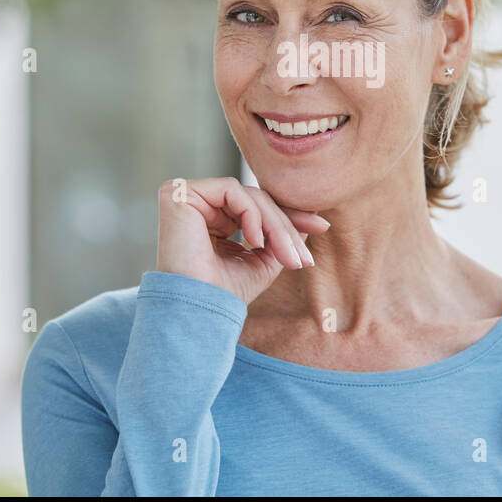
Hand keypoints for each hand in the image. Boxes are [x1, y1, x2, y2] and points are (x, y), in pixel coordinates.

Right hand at [155, 177, 329, 305]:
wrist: (198, 311)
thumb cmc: (225, 293)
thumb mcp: (262, 261)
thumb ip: (280, 236)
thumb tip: (310, 217)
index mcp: (210, 219)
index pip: (255, 207)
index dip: (288, 216)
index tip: (322, 227)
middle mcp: (196, 204)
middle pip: (255, 200)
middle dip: (286, 227)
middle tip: (304, 258)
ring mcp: (185, 196)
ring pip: (248, 195)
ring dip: (276, 226)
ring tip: (288, 257)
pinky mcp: (179, 193)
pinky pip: (232, 190)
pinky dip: (252, 215)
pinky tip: (255, 242)